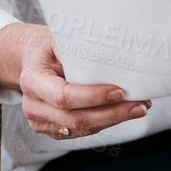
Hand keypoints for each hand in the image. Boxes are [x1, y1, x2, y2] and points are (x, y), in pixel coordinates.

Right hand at [0, 22, 149, 139]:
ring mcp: (41, 121)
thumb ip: (79, 49)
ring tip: (139, 107)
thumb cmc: (47, 48)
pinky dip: (104, 123)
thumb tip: (113, 55)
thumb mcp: (59, 39)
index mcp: (33, 81)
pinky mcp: (52, 129)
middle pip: (76, 118)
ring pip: (82, 128)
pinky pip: (81, 131)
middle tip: (141, 105)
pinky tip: (122, 112)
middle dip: (112, 114)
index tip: (119, 91)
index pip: (64, 96)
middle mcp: (33, 106)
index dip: (93, 97)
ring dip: (113, 120)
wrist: (30, 60)